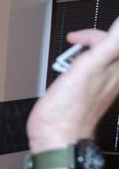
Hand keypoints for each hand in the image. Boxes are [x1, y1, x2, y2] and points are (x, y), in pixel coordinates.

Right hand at [27, 17, 118, 151]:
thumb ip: (111, 42)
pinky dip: (78, 69)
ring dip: (83, 55)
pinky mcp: (87, 96)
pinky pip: (88, 75)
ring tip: (69, 58)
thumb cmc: (69, 109)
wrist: (55, 135)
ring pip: (98, 61)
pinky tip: (68, 74)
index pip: (115, 39)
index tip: (78, 36)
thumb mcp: (90, 66)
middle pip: (108, 48)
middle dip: (90, 41)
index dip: (95, 34)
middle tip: (73, 42)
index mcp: (116, 68)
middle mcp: (112, 77)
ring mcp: (100, 87)